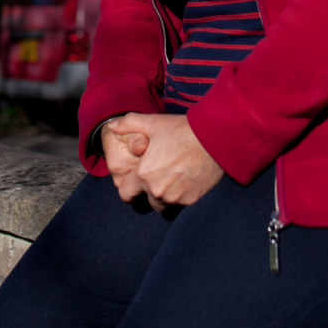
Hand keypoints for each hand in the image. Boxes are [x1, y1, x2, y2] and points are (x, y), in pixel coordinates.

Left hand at [108, 114, 223, 209]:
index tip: (136, 180)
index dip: (129, 187)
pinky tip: (186, 180)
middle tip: (158, 175)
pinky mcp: (190, 200)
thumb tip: (112, 126)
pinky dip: (180, 195)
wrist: (215, 139)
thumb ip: (129, 124)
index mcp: (143, 174)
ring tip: (172, 178)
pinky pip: (179, 204)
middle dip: (148, 191)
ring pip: (162, 204)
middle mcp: (157, 190)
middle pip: (145, 200)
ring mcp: (175, 198)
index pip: (125, 193)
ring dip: (163, 196)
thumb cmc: (183, 130)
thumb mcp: (154, 123)